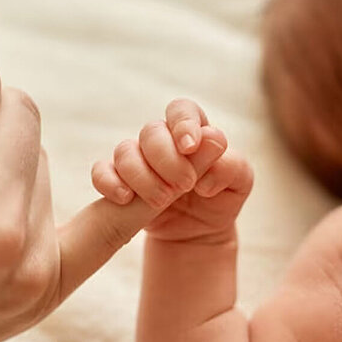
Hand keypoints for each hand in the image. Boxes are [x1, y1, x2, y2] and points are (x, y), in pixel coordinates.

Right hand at [92, 99, 253, 240]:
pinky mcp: (120, 182)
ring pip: (125, 151)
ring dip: (142, 176)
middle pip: (151, 131)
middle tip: (184, 185)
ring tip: (162, 200)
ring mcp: (138, 160)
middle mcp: (162, 140)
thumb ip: (231, 164)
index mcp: (192, 131)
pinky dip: (109, 182)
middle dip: (166, 159)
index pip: (182, 110)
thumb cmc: (222, 199)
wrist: (199, 231)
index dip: (183, 124)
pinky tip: (125, 198)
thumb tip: (210, 147)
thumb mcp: (239, 184)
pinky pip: (102, 172)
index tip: (189, 147)